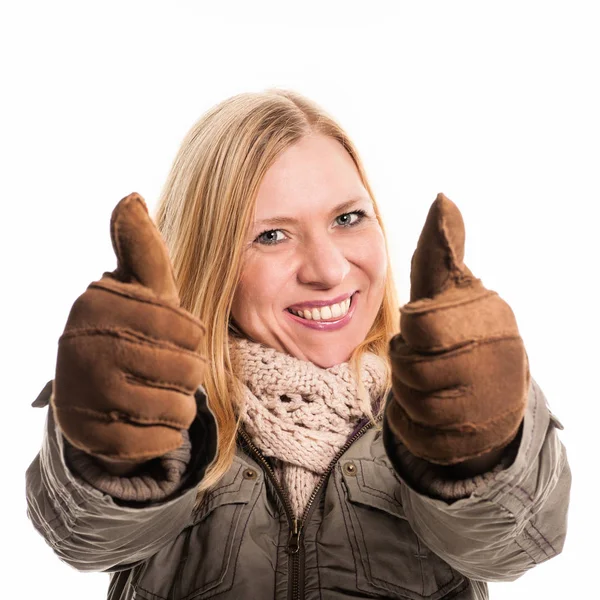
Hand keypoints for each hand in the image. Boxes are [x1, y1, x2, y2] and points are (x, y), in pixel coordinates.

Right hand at [51, 192, 206, 461]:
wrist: (90, 393)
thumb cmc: (131, 332)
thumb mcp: (140, 290)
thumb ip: (142, 249)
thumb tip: (132, 196)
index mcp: (99, 303)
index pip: (188, 328)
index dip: (193, 338)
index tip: (177, 339)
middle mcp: (84, 345)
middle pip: (186, 370)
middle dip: (188, 374)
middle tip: (166, 370)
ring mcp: (85, 393)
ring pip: (177, 408)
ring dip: (180, 406)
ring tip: (159, 395)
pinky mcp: (91, 437)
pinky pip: (160, 441)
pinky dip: (165, 435)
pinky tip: (146, 421)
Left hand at [386, 193, 529, 464]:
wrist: (494, 396)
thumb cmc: (461, 332)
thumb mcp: (452, 289)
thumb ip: (441, 249)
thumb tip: (442, 196)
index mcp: (489, 318)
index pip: (420, 325)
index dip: (410, 330)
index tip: (422, 330)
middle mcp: (497, 361)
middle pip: (413, 367)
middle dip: (407, 363)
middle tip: (421, 358)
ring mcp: (490, 406)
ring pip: (413, 402)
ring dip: (408, 392)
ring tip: (429, 382)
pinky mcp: (474, 442)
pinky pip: (417, 435)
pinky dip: (410, 422)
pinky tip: (429, 409)